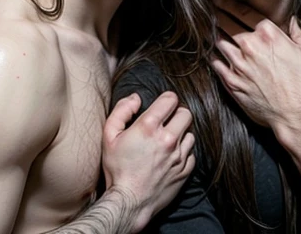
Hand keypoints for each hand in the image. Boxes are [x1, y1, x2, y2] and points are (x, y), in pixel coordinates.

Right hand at [102, 91, 195, 231]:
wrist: (128, 202)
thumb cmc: (117, 169)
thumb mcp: (109, 136)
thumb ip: (121, 111)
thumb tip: (136, 98)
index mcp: (149, 127)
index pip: (171, 99)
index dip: (166, 100)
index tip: (162, 106)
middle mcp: (168, 139)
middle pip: (186, 114)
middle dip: (176, 114)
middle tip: (166, 122)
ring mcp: (179, 156)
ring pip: (190, 133)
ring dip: (181, 134)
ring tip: (168, 141)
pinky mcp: (185, 170)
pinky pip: (191, 153)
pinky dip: (183, 152)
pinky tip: (171, 157)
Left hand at [211, 0, 300, 132]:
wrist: (293, 112)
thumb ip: (298, 33)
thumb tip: (292, 20)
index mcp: (268, 35)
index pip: (242, 11)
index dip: (228, 1)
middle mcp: (250, 46)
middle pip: (226, 23)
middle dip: (217, 12)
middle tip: (212, 6)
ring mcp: (238, 64)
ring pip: (219, 41)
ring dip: (215, 33)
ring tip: (212, 27)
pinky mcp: (232, 82)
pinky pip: (216, 64)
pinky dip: (213, 56)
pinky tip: (212, 52)